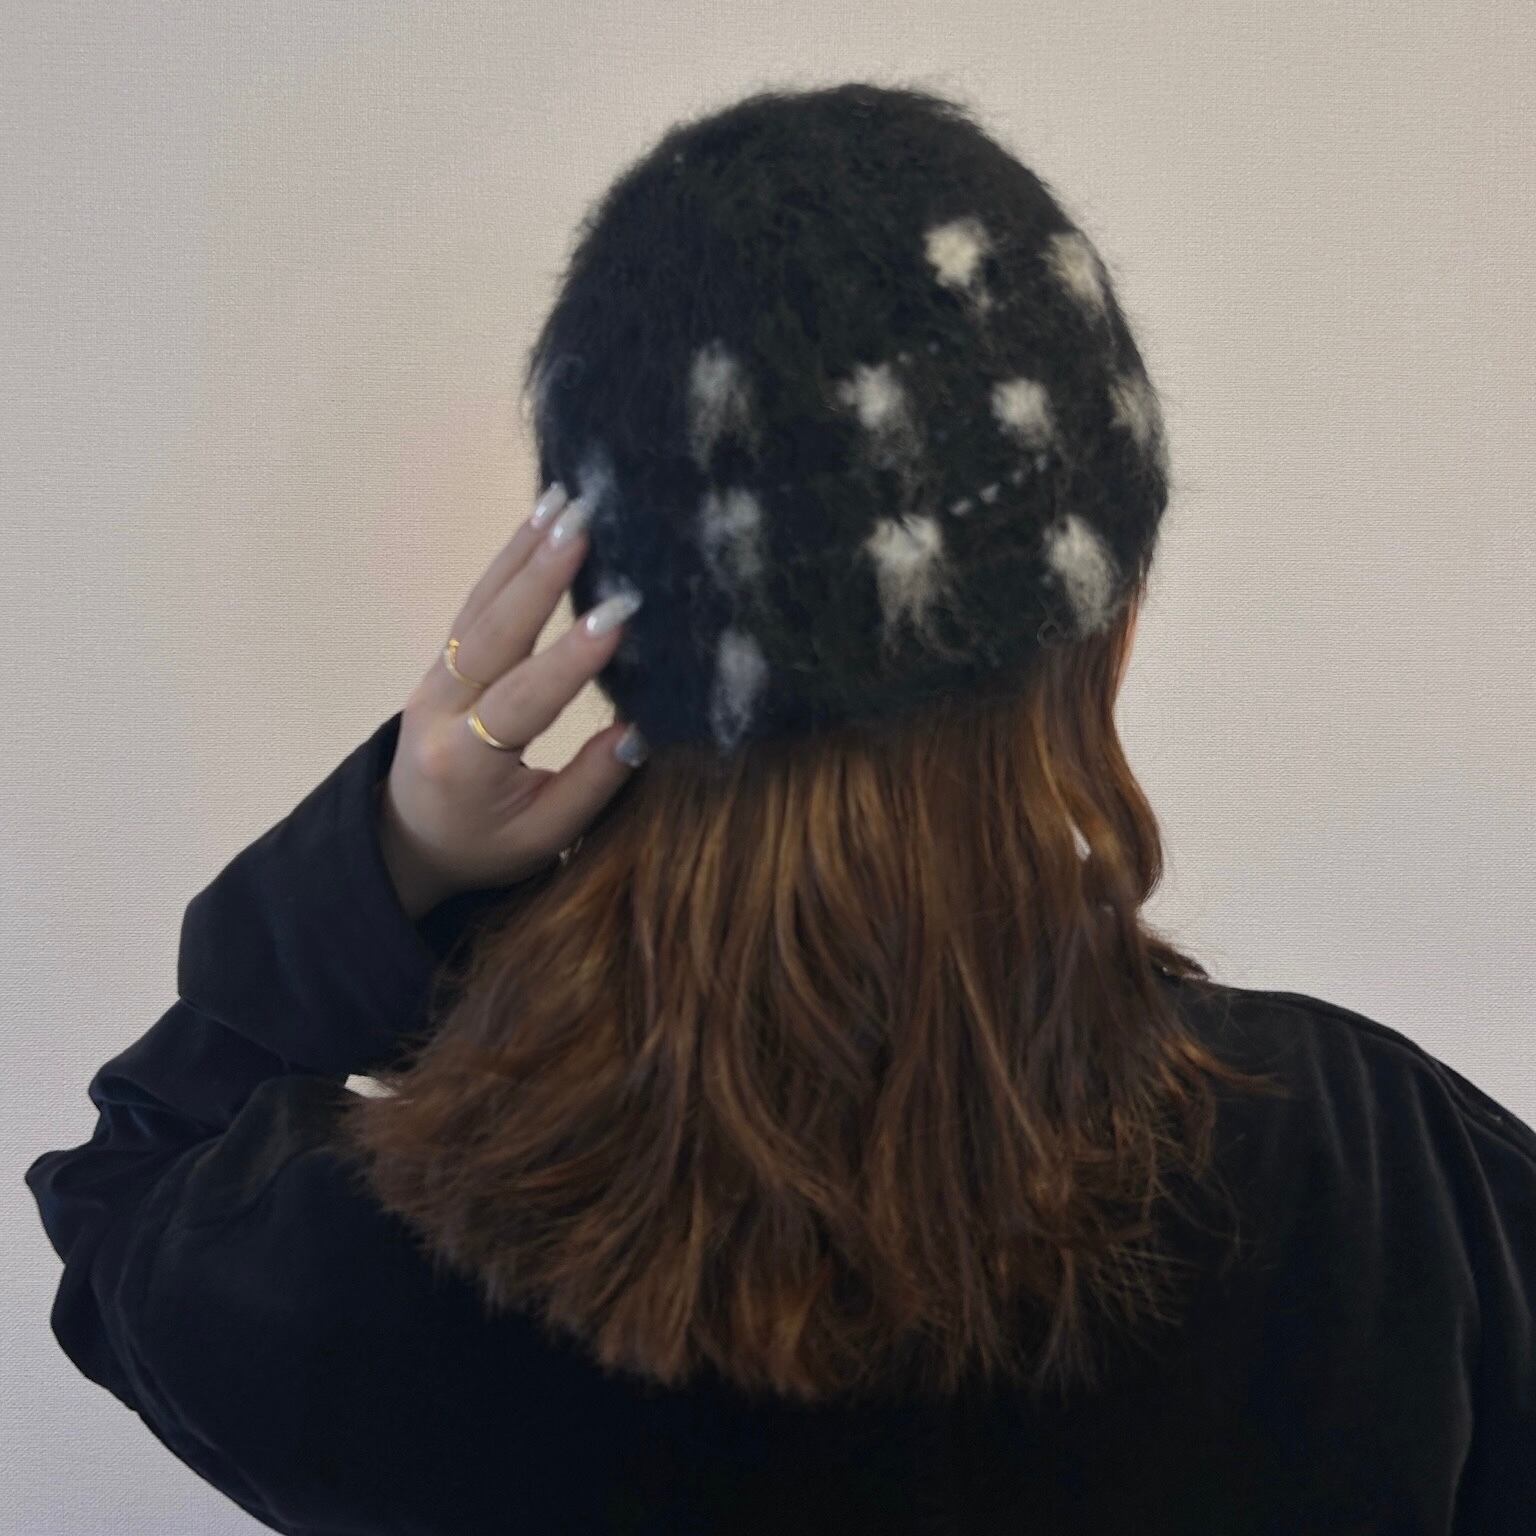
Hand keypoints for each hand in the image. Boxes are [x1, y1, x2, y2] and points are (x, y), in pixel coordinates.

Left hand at [377, 482, 645, 919]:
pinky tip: (540, 519)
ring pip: (480, 605)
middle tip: (587, 524)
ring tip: (567, 500)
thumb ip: (592, 784)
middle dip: (542, 577)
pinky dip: (509, 557)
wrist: (406, 838)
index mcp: (464, 763)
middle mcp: (439, 709)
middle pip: (492, 634)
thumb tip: (643, 726)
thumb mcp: (543, 837)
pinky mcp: (442, 658)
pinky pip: (475, 602)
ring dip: (524, 550)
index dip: (569, 660)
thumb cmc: (485, 843)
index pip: (521, 702)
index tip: (618, 615)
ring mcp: (434, 677)